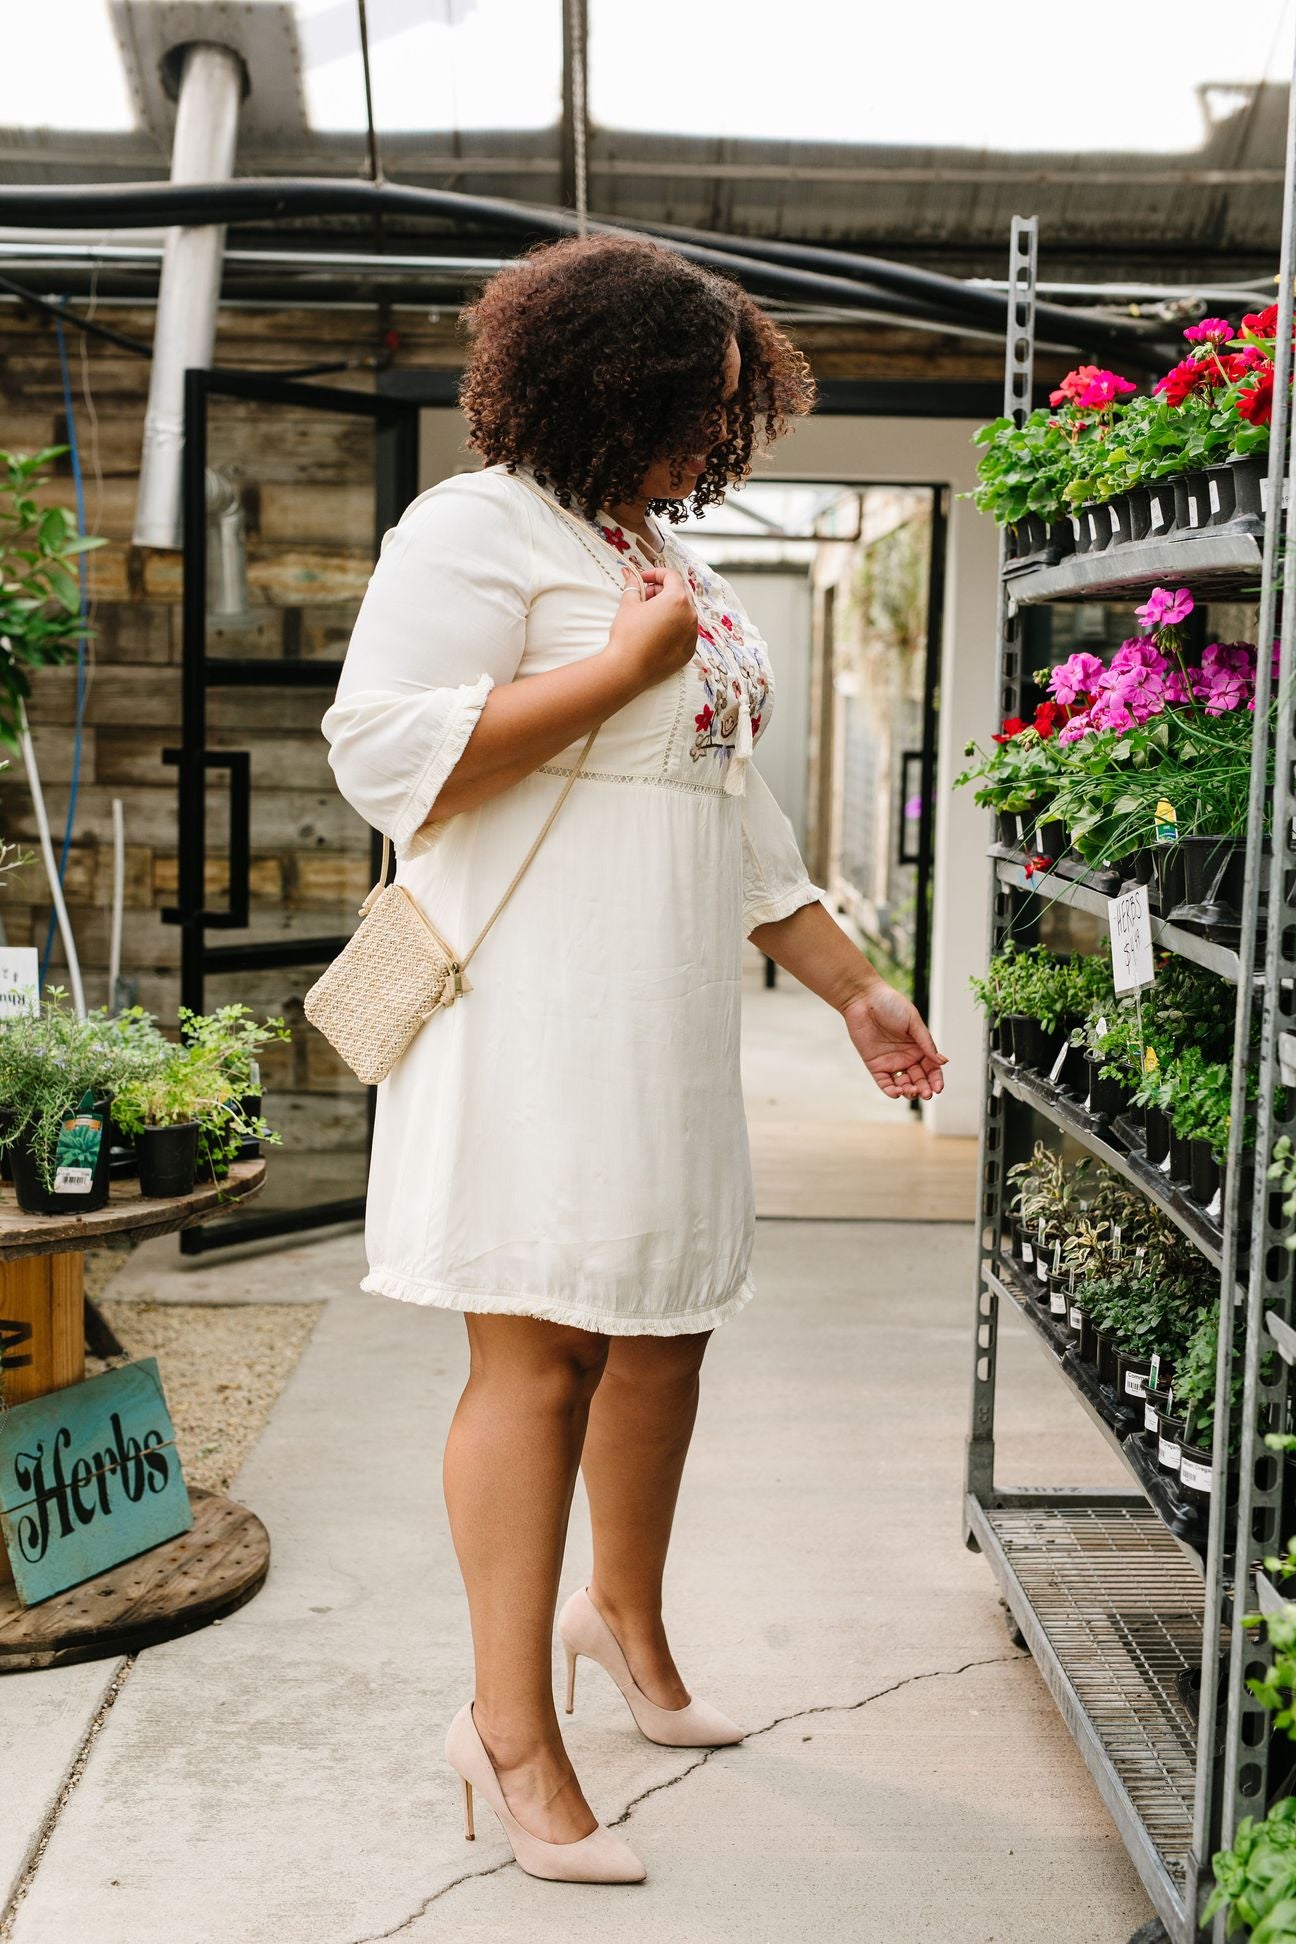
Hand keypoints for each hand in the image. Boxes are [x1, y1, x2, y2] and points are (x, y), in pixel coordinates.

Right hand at [602, 565, 697, 694]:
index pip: (671, 576)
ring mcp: (692, 634)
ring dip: (669, 609)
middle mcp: (690, 615)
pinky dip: (674, 627)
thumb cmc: (628, 635)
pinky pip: (685, 632)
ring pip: (684, 613)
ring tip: (649, 615)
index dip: (655, 574)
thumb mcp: (628, 605)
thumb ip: (633, 587)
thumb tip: (631, 576)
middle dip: (662, 590)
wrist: (628, 669)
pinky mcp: (689, 650)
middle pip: (679, 593)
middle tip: (644, 597)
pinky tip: (657, 632)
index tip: (643, 579)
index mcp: (677, 599)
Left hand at [843, 982, 947, 1100]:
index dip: (936, 1080)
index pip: (932, 1068)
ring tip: (912, 1091)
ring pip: (904, 1084)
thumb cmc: (891, 1004)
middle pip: (919, 1079)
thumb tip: (942, 1062)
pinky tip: (898, 1092)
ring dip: (909, 1092)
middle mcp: (907, 1057)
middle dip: (924, 1089)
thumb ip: (926, 1043)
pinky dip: (891, 1091)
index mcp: (919, 1047)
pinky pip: (885, 1083)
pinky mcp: (875, 1065)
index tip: (938, 1089)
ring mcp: (891, 1062)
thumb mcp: (913, 1022)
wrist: (864, 999)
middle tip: (926, 1094)